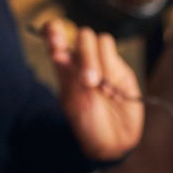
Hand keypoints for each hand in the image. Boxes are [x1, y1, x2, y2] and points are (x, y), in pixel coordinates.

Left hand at [43, 21, 144, 160]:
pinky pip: (113, 51)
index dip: (53, 30)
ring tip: (99, 88)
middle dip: (84, 55)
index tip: (53, 33)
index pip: (55, 37)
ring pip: (97, 40)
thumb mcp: (73, 104)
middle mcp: (82, 61)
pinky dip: (111, 65)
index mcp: (64, 67)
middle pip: (80, 36)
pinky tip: (112, 88)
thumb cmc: (88, 126)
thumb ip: (68, 76)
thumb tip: (59, 51)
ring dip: (96, 62)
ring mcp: (102, 63)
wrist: (113, 141)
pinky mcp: (120, 68)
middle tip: (88, 82)